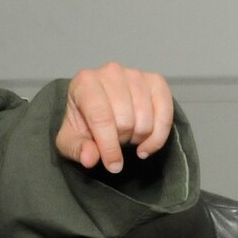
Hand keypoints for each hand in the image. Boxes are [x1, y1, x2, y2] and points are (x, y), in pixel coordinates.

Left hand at [54, 62, 173, 174]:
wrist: (101, 109)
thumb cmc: (85, 123)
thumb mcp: (71, 141)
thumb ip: (77, 149)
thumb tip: (89, 158)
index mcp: (85, 82)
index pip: (101, 117)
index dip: (109, 146)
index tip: (113, 165)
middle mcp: (111, 72)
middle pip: (125, 121)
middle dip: (121, 140)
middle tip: (115, 139)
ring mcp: (136, 75)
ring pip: (145, 121)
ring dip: (138, 137)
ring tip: (127, 135)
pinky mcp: (156, 81)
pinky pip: (166, 114)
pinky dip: (159, 136)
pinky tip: (147, 144)